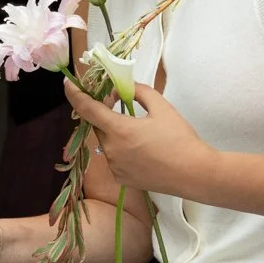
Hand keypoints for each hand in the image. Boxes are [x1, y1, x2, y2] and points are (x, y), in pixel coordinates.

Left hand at [61, 82, 207, 196]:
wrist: (195, 174)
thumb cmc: (180, 139)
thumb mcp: (162, 108)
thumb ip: (139, 92)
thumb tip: (123, 88)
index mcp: (119, 130)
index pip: (87, 109)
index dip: (74, 94)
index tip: (68, 83)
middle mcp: (111, 150)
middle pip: (98, 125)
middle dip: (105, 112)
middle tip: (118, 101)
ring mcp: (114, 167)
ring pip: (107, 142)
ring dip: (115, 132)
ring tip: (140, 131)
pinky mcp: (121, 179)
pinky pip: (114, 158)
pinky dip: (122, 150)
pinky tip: (142, 150)